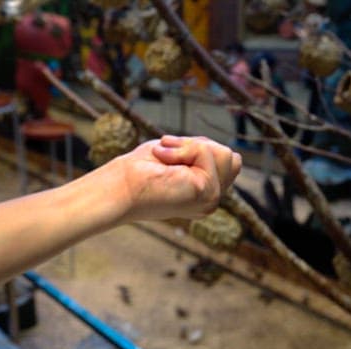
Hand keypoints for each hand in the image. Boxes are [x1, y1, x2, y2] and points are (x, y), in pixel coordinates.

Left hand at [111, 135, 240, 221]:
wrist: (118, 188)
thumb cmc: (139, 170)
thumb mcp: (177, 154)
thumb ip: (204, 154)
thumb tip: (233, 156)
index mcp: (205, 194)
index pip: (228, 160)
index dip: (200, 149)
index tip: (168, 157)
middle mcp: (211, 201)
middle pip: (231, 157)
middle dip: (199, 146)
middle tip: (165, 156)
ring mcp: (211, 200)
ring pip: (224, 154)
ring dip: (190, 146)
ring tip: (165, 159)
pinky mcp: (206, 193)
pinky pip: (206, 152)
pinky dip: (183, 149)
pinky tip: (163, 161)